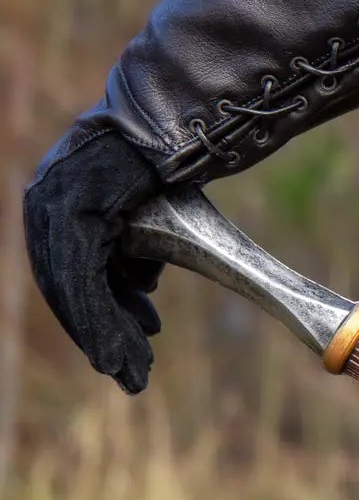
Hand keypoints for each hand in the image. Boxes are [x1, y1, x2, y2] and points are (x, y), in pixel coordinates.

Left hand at [24, 125, 164, 392]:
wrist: (174, 124)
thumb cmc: (165, 170)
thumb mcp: (145, 223)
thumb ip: (133, 254)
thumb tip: (140, 287)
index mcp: (54, 209)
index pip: (67, 279)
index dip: (96, 322)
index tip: (124, 355)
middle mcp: (43, 206)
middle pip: (68, 291)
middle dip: (104, 336)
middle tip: (134, 375)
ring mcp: (54, 207)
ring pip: (74, 292)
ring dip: (105, 337)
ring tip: (134, 370)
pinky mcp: (75, 211)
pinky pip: (82, 279)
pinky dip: (99, 321)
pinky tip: (116, 353)